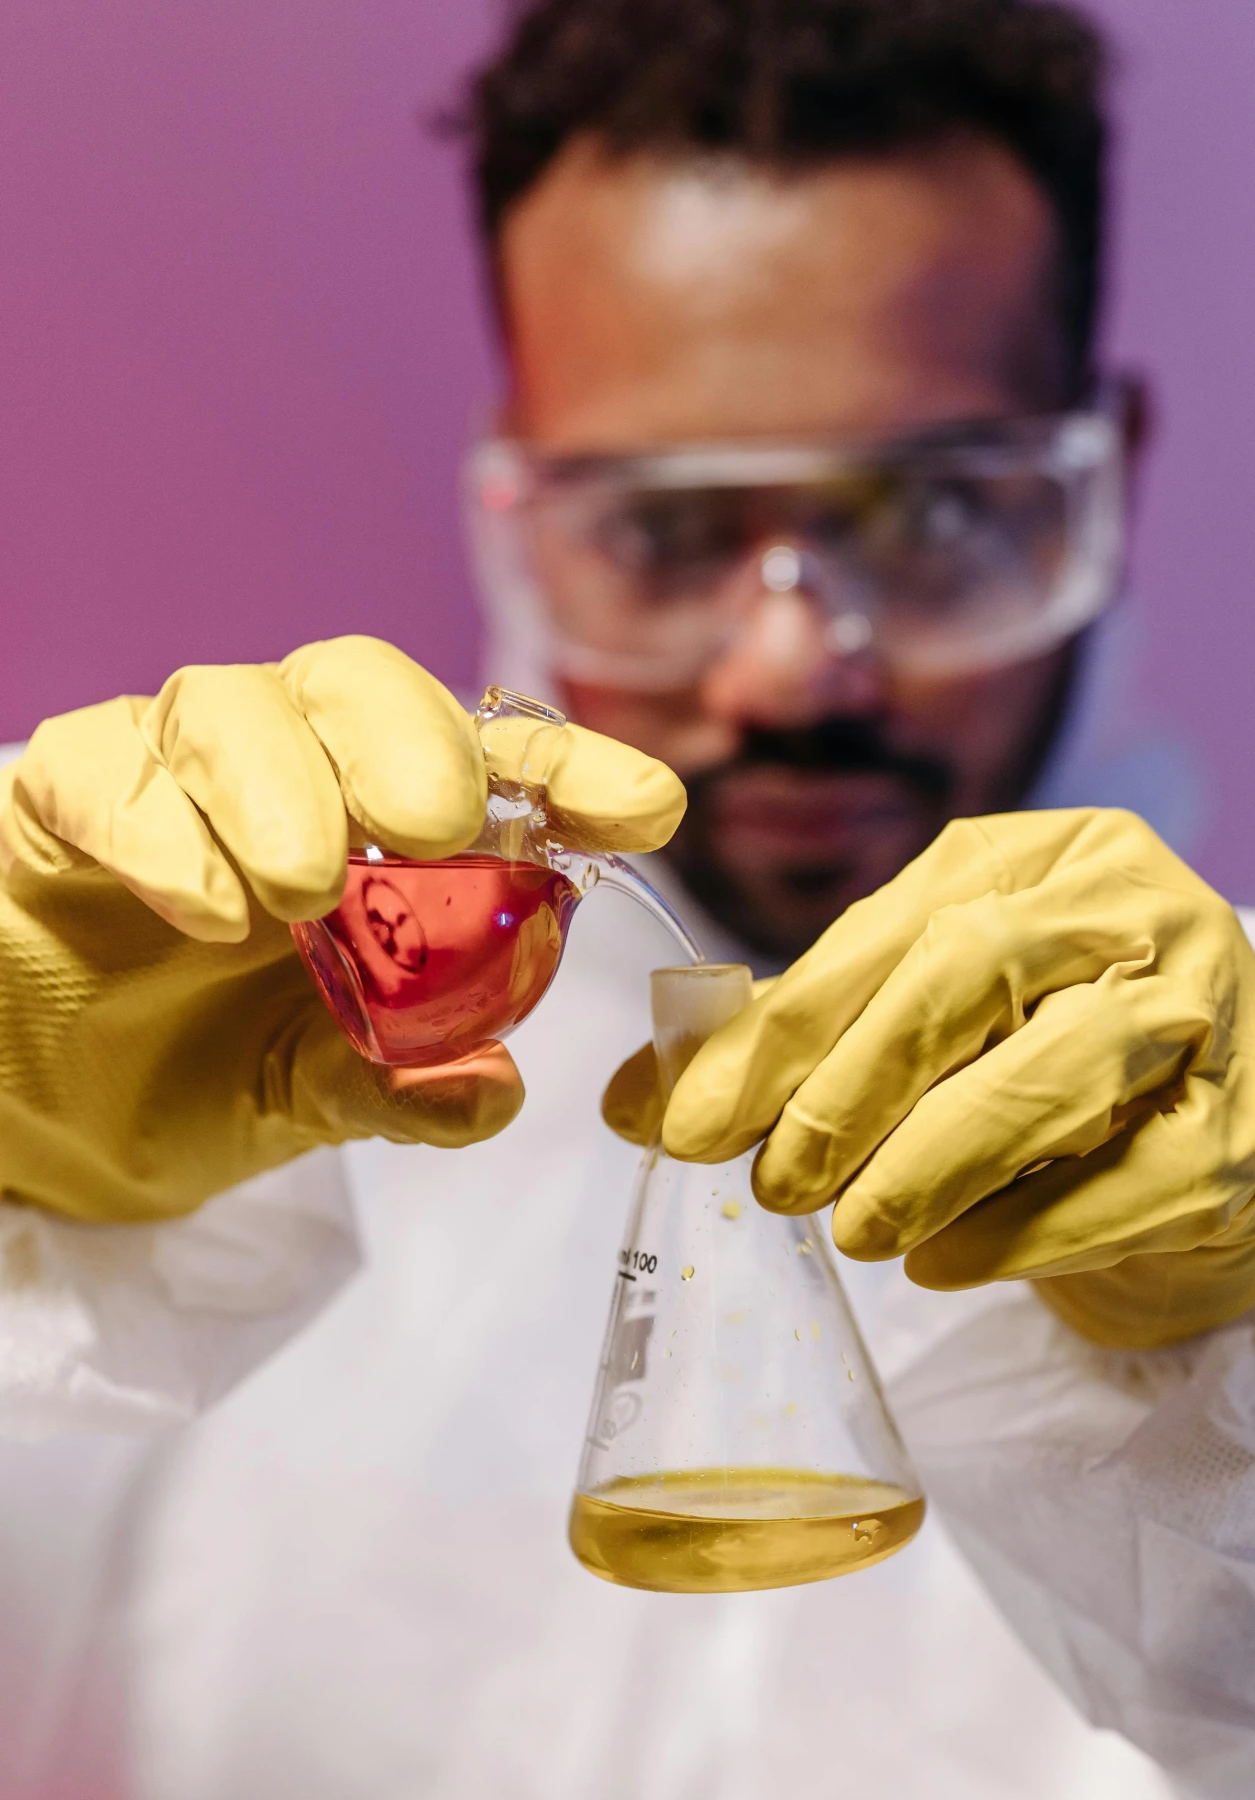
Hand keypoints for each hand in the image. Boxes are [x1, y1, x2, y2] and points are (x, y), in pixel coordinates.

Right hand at [0, 637, 684, 1221]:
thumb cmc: (184, 1074)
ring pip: (234, 705)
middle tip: (435, 831)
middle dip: (413, 744)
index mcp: (372, 830)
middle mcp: (284, 772)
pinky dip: (163, 830)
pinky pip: (108, 769)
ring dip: (285, 790)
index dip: (569, 772)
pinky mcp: (63, 791)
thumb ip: (392, 1088)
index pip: (486, 765)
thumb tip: (491, 1091)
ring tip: (299, 895)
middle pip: (358, 684)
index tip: (647, 810)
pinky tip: (206, 906)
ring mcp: (171, 770)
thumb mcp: (304, 1098)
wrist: (31, 1114)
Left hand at [605, 810, 1254, 1347]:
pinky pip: (1129, 1181)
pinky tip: (942, 1265)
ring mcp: (1214, 1011)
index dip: (780, 1031)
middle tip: (775, 1185)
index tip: (687, 1124)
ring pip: (1063, 1067)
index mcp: (1043, 853)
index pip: (894, 927)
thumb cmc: (1041, 1074)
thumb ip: (789, 1049)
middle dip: (852, 1087)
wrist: (1208, 1153)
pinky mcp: (1248, 1129)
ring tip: (853, 1232)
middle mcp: (1140, 907)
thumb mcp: (919, 1030)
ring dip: (933, 1161)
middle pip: (978, 970)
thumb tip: (633, 1100)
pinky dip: (1019, 1232)